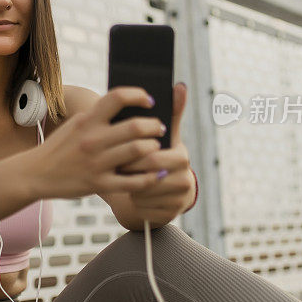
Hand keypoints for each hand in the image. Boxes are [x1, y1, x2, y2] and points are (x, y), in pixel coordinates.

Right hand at [29, 86, 166, 199]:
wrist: (35, 174)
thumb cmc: (60, 147)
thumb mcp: (75, 125)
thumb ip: (98, 116)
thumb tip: (127, 107)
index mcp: (87, 121)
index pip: (117, 97)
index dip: (138, 95)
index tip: (149, 100)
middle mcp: (92, 140)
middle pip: (135, 126)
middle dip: (154, 126)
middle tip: (160, 128)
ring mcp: (96, 163)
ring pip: (138, 151)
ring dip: (154, 148)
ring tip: (155, 148)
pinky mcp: (98, 184)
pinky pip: (133, 182)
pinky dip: (150, 177)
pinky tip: (156, 173)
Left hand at [116, 82, 194, 223]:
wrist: (159, 191)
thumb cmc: (157, 157)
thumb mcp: (163, 136)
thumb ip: (170, 112)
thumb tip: (179, 85)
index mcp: (182, 157)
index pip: (156, 155)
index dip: (136, 154)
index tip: (122, 151)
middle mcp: (185, 180)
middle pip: (150, 174)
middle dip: (130, 169)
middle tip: (116, 165)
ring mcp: (177, 201)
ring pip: (143, 192)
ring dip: (127, 185)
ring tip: (120, 177)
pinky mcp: (165, 217)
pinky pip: (140, 208)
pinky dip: (130, 200)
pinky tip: (126, 192)